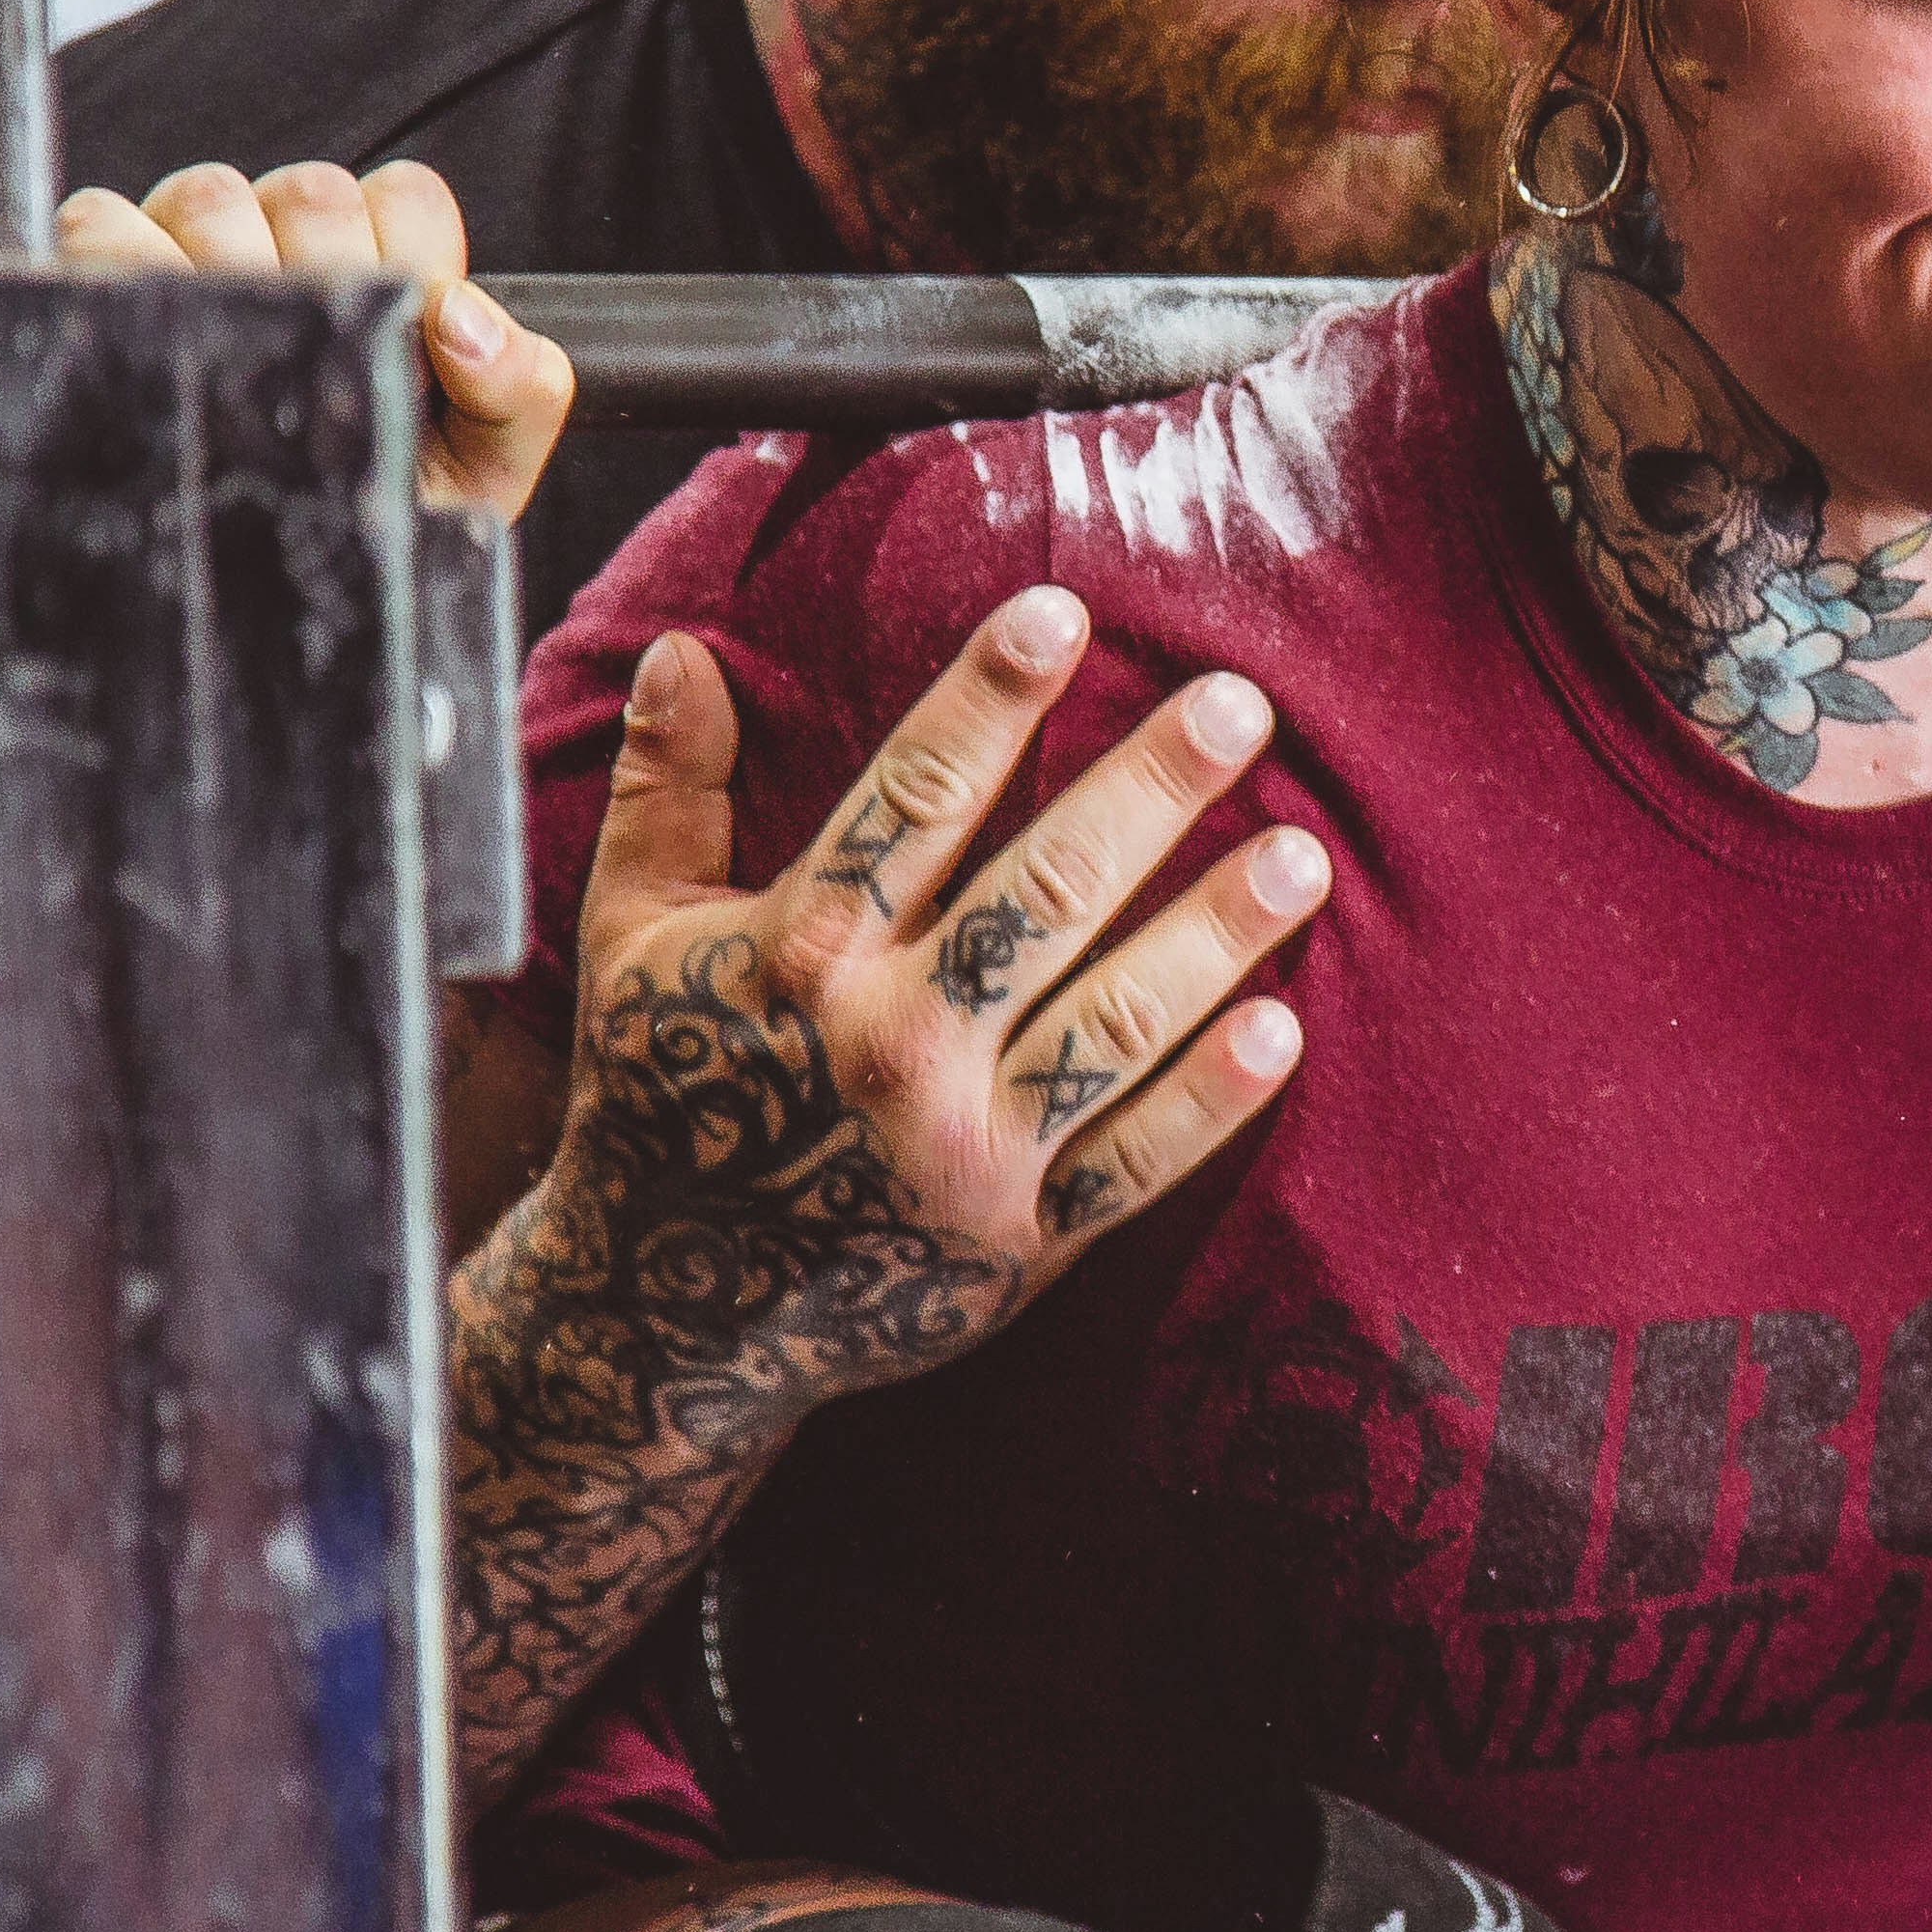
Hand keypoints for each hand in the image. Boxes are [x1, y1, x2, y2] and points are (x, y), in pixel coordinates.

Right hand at [54, 157, 576, 519]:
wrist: (305, 581)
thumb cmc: (384, 505)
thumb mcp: (482, 465)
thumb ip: (517, 386)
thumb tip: (462, 317)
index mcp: (389, 263)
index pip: (407, 193)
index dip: (411, 250)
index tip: (404, 330)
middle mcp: (292, 240)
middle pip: (307, 189)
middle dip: (323, 272)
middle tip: (320, 366)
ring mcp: (199, 247)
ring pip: (208, 195)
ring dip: (228, 274)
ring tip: (243, 370)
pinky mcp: (108, 268)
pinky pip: (101, 222)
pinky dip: (120, 263)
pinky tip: (163, 342)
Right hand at [535, 588, 1325, 1404]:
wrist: (669, 1319)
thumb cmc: (657, 1095)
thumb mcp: (631, 938)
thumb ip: (667, 792)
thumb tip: (681, 647)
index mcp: (800, 955)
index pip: (914, 798)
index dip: (989, 697)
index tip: (1065, 613)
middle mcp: (891, 1043)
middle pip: (1046, 890)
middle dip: (1149, 790)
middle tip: (1240, 704)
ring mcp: (965, 1148)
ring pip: (1116, 1017)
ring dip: (1216, 933)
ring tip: (1301, 853)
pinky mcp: (1018, 1239)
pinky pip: (1135, 1160)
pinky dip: (1211, 1097)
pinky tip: (1283, 1026)